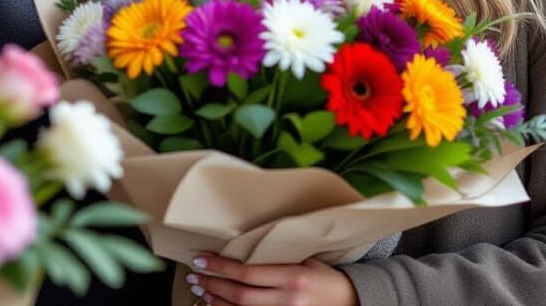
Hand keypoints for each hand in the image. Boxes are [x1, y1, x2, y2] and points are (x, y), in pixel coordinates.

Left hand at [185, 254, 358, 305]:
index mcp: (294, 277)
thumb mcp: (305, 259)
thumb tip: (243, 245)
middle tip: (195, 275)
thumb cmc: (324, 276)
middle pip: (241, 296)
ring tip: (201, 291)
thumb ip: (277, 256)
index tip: (201, 259)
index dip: (221, 268)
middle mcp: (289, 301)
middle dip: (213, 285)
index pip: (248, 273)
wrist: (350, 301)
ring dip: (217, 303)